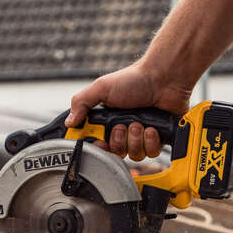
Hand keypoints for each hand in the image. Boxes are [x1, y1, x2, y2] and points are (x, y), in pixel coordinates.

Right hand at [66, 62, 190, 160]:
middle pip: (115, 152)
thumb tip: (68, 122)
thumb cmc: (134, 79)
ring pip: (133, 154)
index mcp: (107, 119)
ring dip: (135, 139)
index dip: (97, 147)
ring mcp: (140, 134)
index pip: (96, 142)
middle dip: (119, 140)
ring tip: (139, 123)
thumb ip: (81, 103)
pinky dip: (151, 141)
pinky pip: (151, 153)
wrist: (164, 78)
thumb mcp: (101, 88)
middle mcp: (123, 129)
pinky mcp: (157, 138)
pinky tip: (152, 128)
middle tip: (122, 126)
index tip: (100, 142)